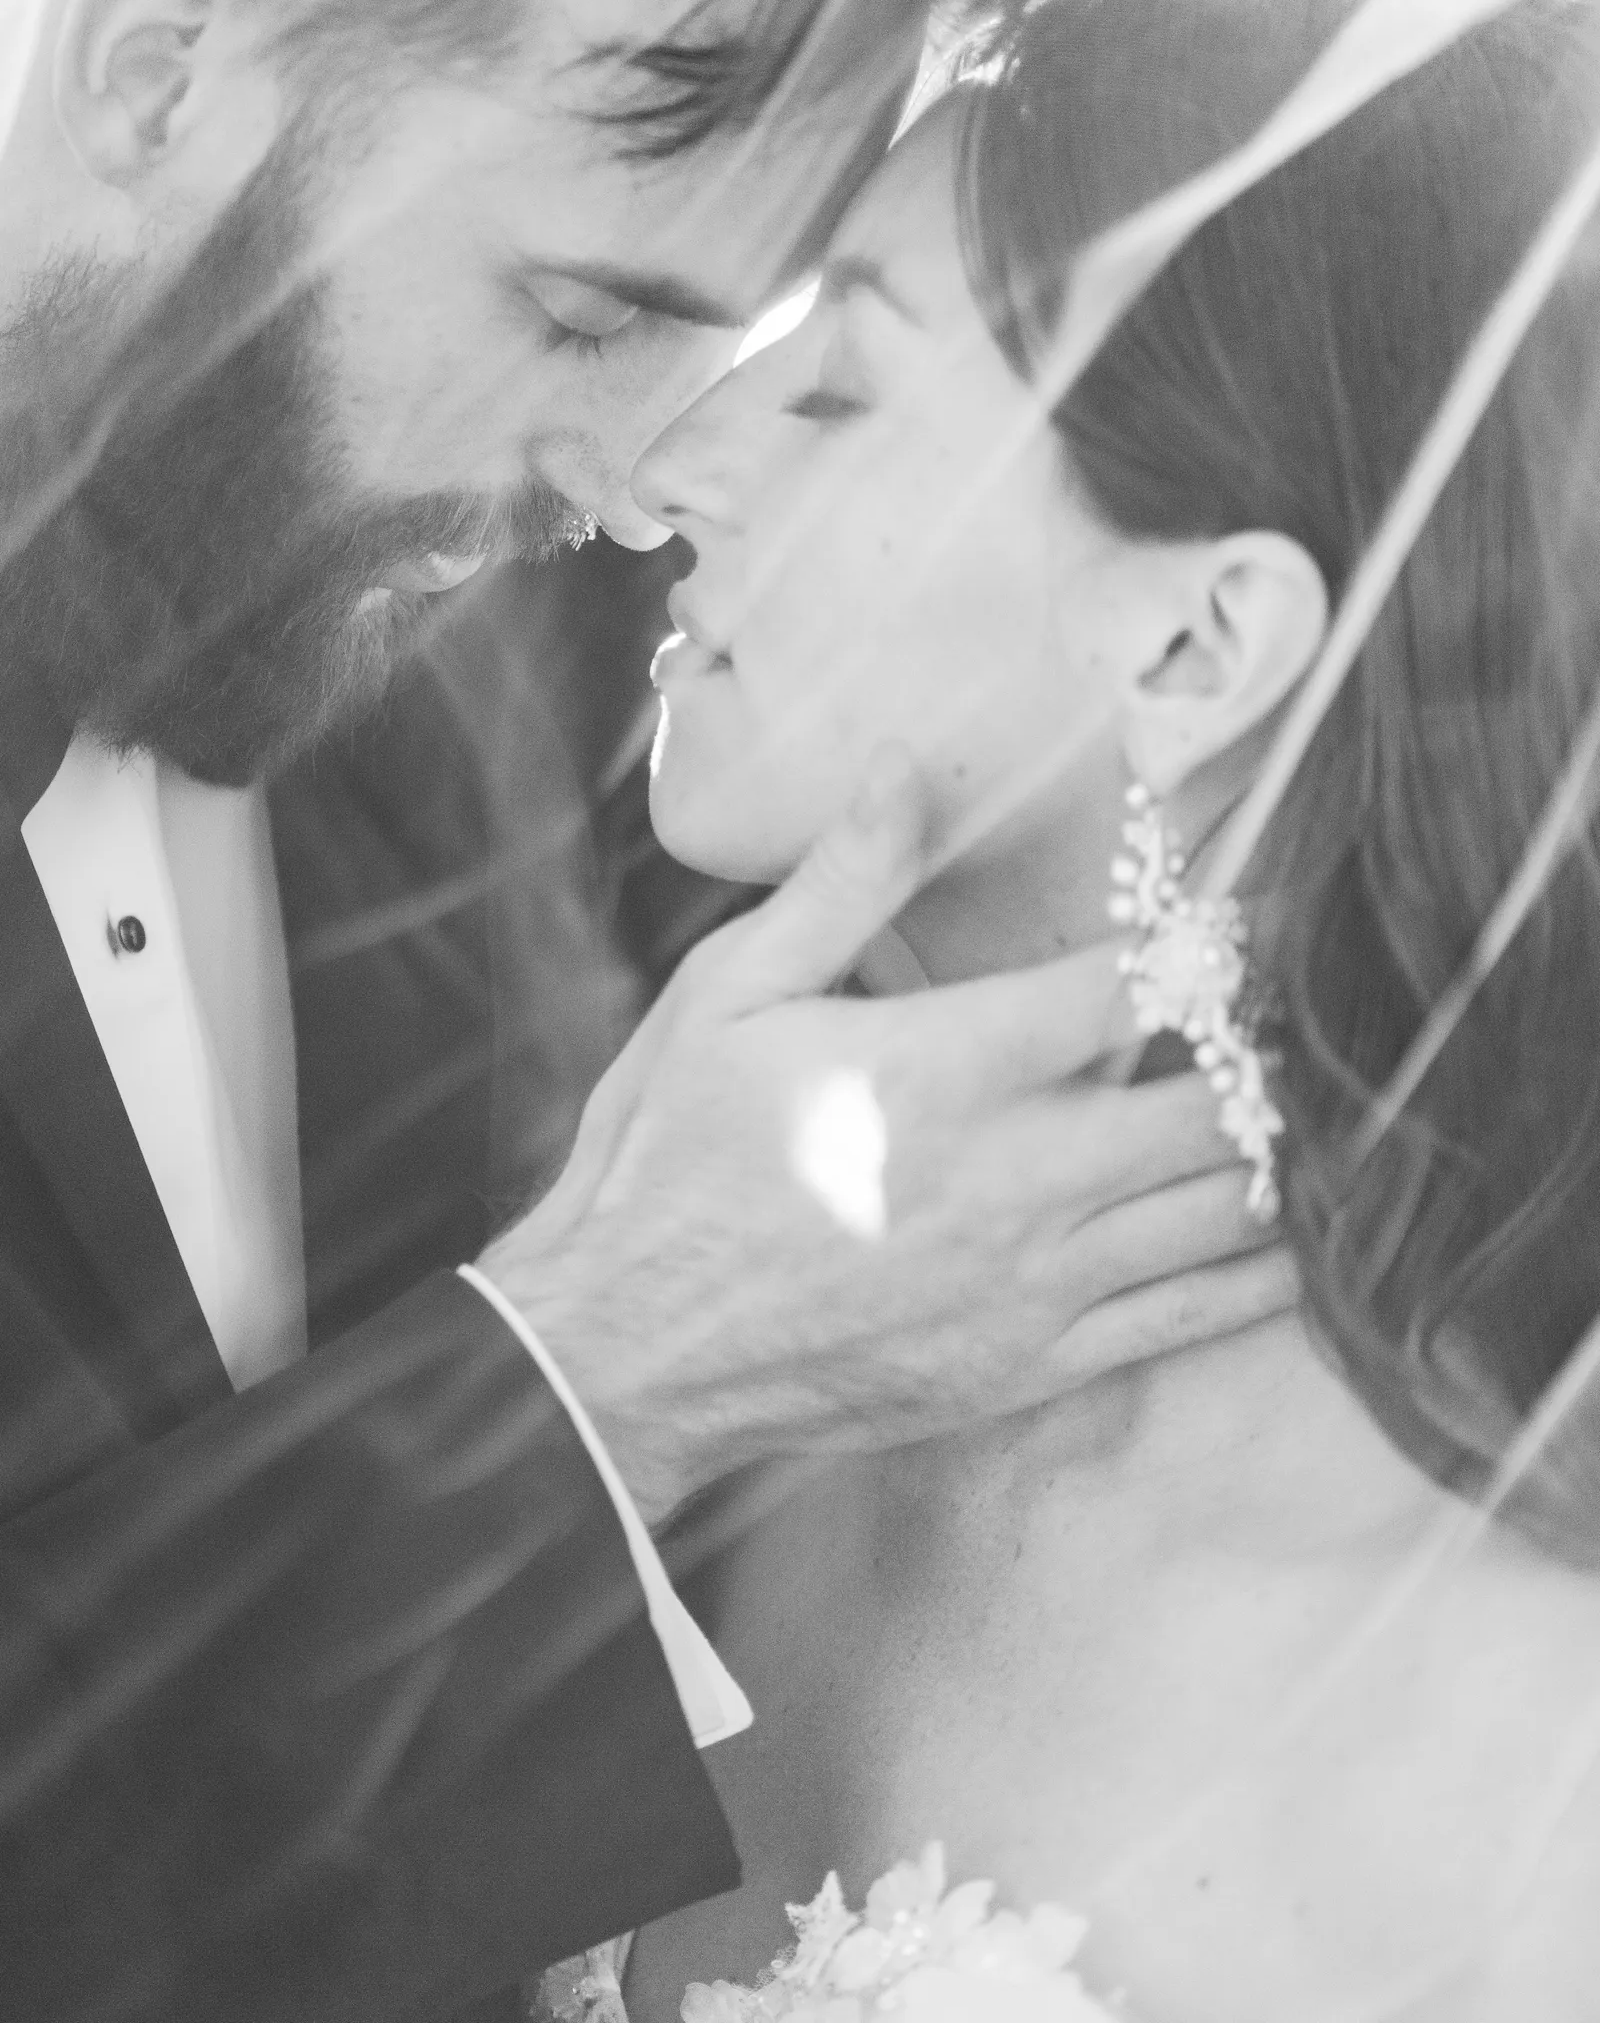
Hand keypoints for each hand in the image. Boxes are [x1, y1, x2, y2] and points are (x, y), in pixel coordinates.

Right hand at [480, 753, 1294, 1523]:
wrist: (628, 1355)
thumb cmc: (669, 1159)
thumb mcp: (727, 995)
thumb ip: (839, 883)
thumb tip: (906, 767)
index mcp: (940, 1069)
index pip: (1127, 987)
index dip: (1214, 940)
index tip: (1263, 912)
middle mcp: (1011, 1178)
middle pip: (1213, 1108)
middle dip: (1272, 1056)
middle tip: (1304, 1014)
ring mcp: (1033, 1284)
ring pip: (1221, 1215)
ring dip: (1287, 1158)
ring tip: (1317, 1111)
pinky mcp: (1033, 1367)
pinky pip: (1189, 1320)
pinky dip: (1263, 1274)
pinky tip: (1298, 1237)